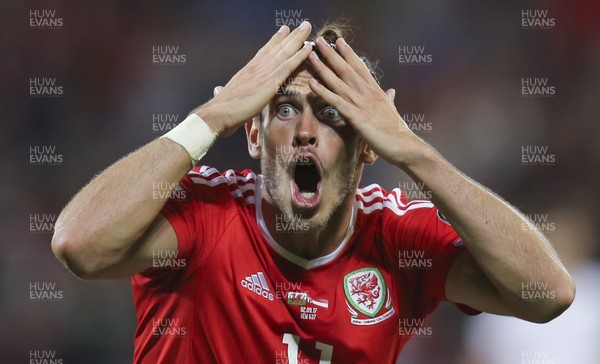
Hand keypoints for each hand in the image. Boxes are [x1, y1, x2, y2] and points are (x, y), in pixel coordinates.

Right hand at [196, 22, 312, 136]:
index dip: (275, 41)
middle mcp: (256, 67)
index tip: (283, 31)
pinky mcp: (270, 82)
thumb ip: (225, 91)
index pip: (263, 52)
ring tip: (307, 27)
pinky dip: (299, 55)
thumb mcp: (224, 96)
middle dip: (290, 35)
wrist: (218, 114)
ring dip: (298, 39)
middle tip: (302, 25)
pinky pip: (288, 65)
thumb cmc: (220, 110)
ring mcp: (263, 72)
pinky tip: (308, 48)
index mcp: (246, 71)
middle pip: (276, 47)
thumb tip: (218, 90)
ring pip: (284, 52)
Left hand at [307, 36, 426, 166]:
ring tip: (311, 56)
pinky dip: (323, 91)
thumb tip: (391, 91)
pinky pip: (336, 101)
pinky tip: (312, 83)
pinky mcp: (356, 116)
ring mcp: (361, 103)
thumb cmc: (397, 131)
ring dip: (323, 68)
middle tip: (319, 40)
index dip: (349, 53)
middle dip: (331, 54)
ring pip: (338, 81)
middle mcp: (367, 92)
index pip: (360, 67)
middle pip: (346, 68)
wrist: (403, 145)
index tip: (339, 41)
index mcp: (375, 90)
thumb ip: (389, 98)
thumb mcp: (392, 110)